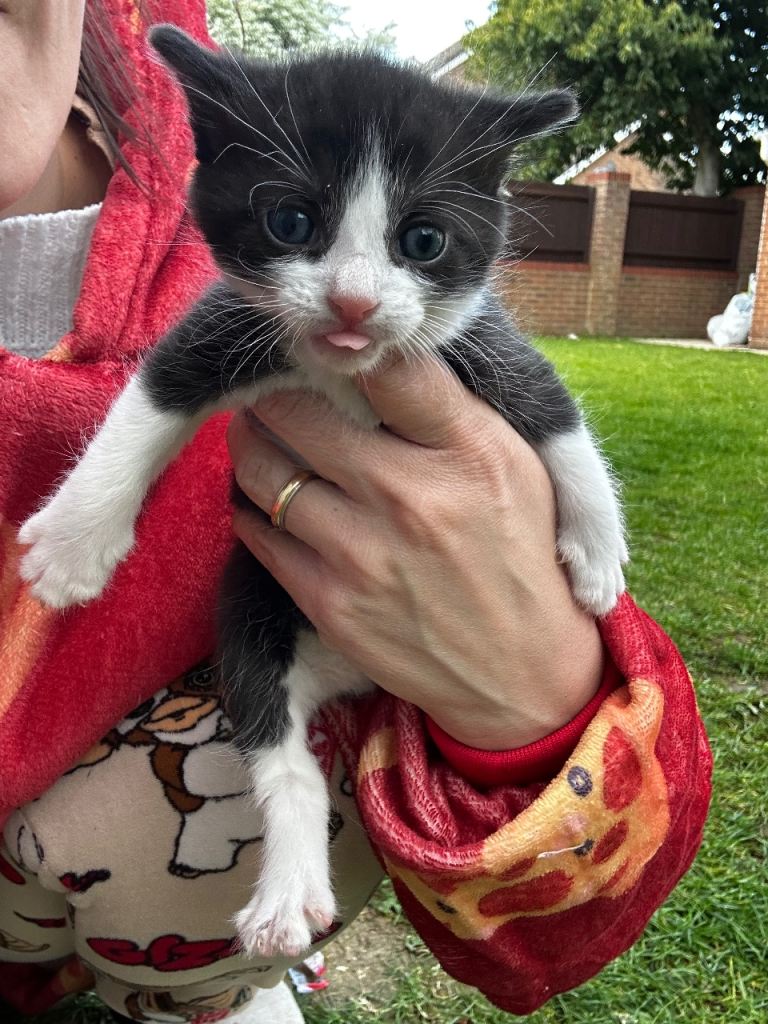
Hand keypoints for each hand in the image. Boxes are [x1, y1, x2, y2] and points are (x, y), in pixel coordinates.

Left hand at [226, 357, 603, 749]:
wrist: (521, 672)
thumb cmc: (519, 553)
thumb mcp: (515, 465)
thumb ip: (451, 409)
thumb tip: (379, 357)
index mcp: (465, 451)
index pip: (387, 368)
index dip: (348, 350)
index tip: (330, 351)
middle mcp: (408, 497)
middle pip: (299, 412)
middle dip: (275, 391)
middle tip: (273, 388)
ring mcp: (361, 554)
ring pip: (262, 470)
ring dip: (250, 442)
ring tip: (258, 433)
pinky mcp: (328, 604)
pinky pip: (258, 533)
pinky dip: (254, 505)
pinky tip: (271, 498)